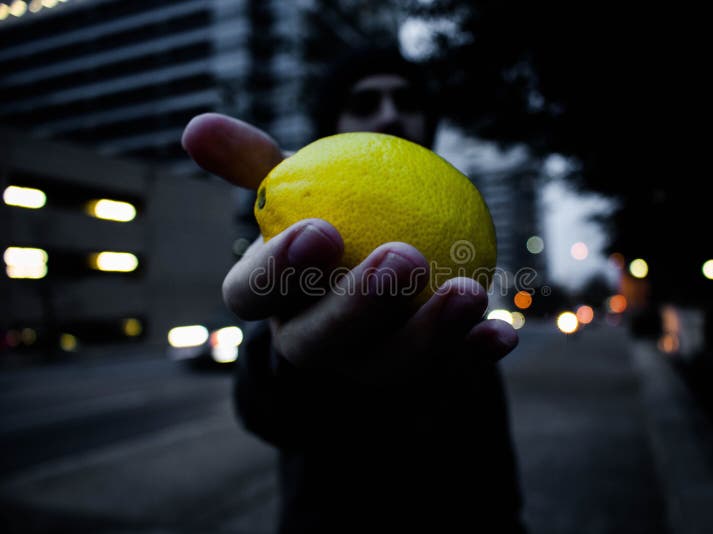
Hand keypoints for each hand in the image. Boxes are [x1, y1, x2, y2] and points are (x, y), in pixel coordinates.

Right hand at [182, 113, 517, 383]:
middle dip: (358, 307)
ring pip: (385, 366)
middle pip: (317, 342)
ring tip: (469, 292)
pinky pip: (445, 371)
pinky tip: (503, 334)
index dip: (278, 270)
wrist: (372, 273)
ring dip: (428, 335)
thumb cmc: (329, 222)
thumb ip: (254, 165)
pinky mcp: (413, 378)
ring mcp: (361, 367)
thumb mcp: (293, 191)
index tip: (324, 230)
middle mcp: (308, 341)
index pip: (252, 293)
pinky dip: (472, 353)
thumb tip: (196, 127)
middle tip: (405, 258)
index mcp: (270, 299)